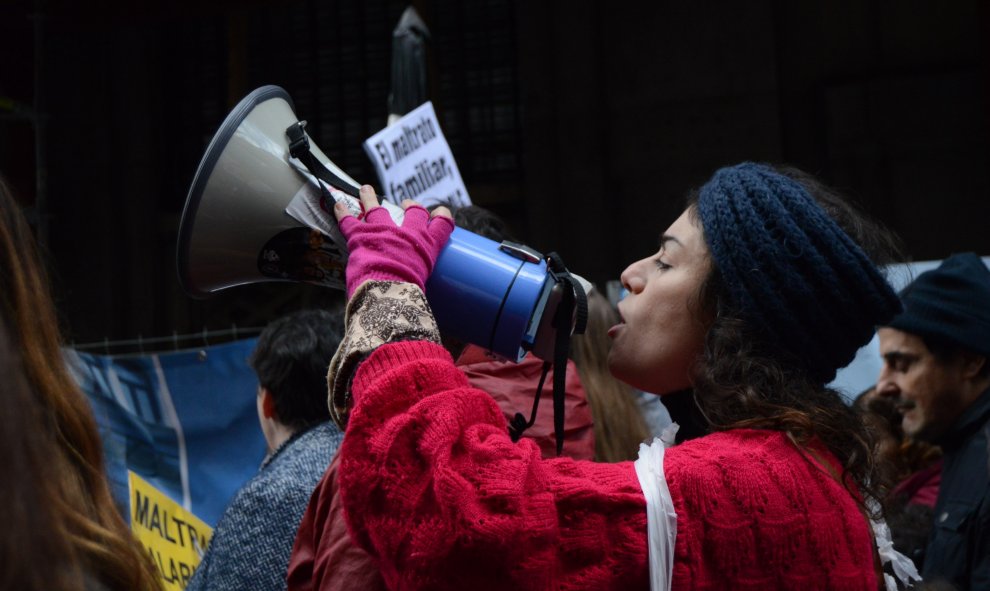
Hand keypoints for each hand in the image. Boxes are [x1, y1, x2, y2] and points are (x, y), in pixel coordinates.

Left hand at [334, 185, 453, 297]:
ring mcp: (383, 230)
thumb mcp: (421, 289)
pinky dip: (342, 212)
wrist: (386, 293)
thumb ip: (416, 285)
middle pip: (414, 212)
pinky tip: (337, 205)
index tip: (440, 212)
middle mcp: (408, 233)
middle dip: (411, 205)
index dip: (442, 217)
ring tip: (366, 189)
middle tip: (406, 203)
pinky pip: (349, 220)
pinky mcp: (361, 234)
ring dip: (370, 198)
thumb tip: (415, 306)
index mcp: (427, 247)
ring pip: (377, 208)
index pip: (442, 225)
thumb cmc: (407, 296)